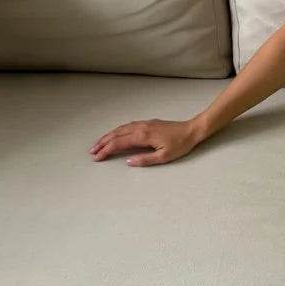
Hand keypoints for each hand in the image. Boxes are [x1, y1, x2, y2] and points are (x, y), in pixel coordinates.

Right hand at [88, 118, 202, 166]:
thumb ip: (145, 160)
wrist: (192, 130)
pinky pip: (127, 126)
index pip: (119, 143)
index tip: (97, 158)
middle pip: (116, 134)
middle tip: (92, 152)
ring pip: (120, 129)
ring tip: (99, 144)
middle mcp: (140, 127)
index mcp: (143, 136)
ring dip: (108, 136)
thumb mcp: (164, 157)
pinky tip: (115, 134)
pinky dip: (117, 131)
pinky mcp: (148, 123)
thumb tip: (128, 162)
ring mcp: (144, 124)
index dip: (106, 150)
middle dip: (103, 143)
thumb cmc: (180, 144)